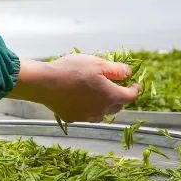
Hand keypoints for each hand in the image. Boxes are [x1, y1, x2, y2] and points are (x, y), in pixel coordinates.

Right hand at [7, 54, 139, 122]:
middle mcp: (101, 110)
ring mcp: (87, 116)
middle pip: (117, 106)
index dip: (135, 89)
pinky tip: (79, 98)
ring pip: (101, 112)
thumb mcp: (97, 63)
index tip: (134, 84)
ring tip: (97, 93)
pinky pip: (85, 114)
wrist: (45, 83)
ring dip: (103, 104)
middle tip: (114, 85)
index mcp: (110, 96)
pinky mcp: (73, 118)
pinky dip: (87, 107)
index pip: (130, 96)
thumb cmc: (72, 70)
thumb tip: (128, 73)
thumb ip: (116, 69)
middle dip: (119, 96)